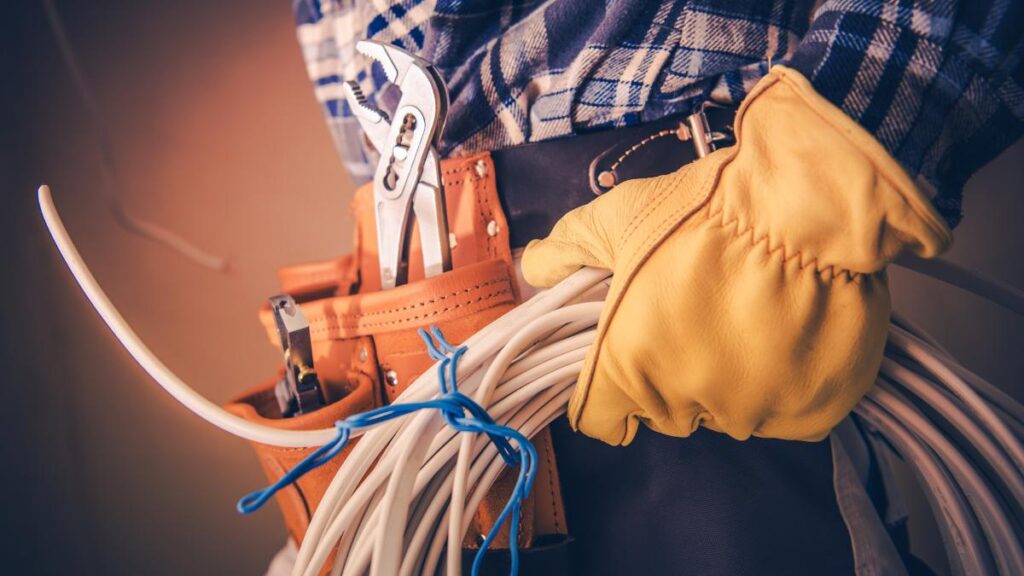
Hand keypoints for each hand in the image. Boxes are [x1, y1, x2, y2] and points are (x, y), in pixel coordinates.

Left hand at [522, 67, 951, 444]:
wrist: (806, 204)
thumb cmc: (701, 211)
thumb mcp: (618, 217)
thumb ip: (568, 248)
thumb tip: (533, 267)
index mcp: (628, 368)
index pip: (600, 416)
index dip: (607, 387)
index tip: (626, 357)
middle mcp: (687, 404)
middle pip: (666, 411)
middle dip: (671, 374)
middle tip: (695, 316)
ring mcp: (753, 413)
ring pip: (728, 413)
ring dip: (731, 380)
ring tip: (748, 318)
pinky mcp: (810, 413)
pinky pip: (784, 414)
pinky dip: (784, 387)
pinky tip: (788, 336)